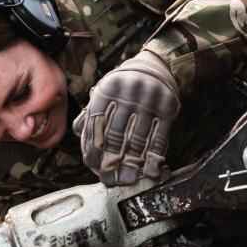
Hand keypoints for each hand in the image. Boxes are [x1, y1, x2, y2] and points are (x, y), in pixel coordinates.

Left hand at [73, 50, 179, 185]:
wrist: (156, 67)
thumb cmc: (124, 85)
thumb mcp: (104, 90)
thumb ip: (90, 111)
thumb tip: (79, 133)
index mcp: (107, 89)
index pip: (96, 125)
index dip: (94, 149)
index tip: (95, 167)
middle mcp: (128, 92)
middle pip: (116, 135)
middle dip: (112, 161)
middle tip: (110, 179)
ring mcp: (149, 100)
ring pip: (138, 139)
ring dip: (132, 164)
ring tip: (128, 179)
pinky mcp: (167, 107)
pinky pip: (159, 137)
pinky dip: (154, 157)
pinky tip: (149, 171)